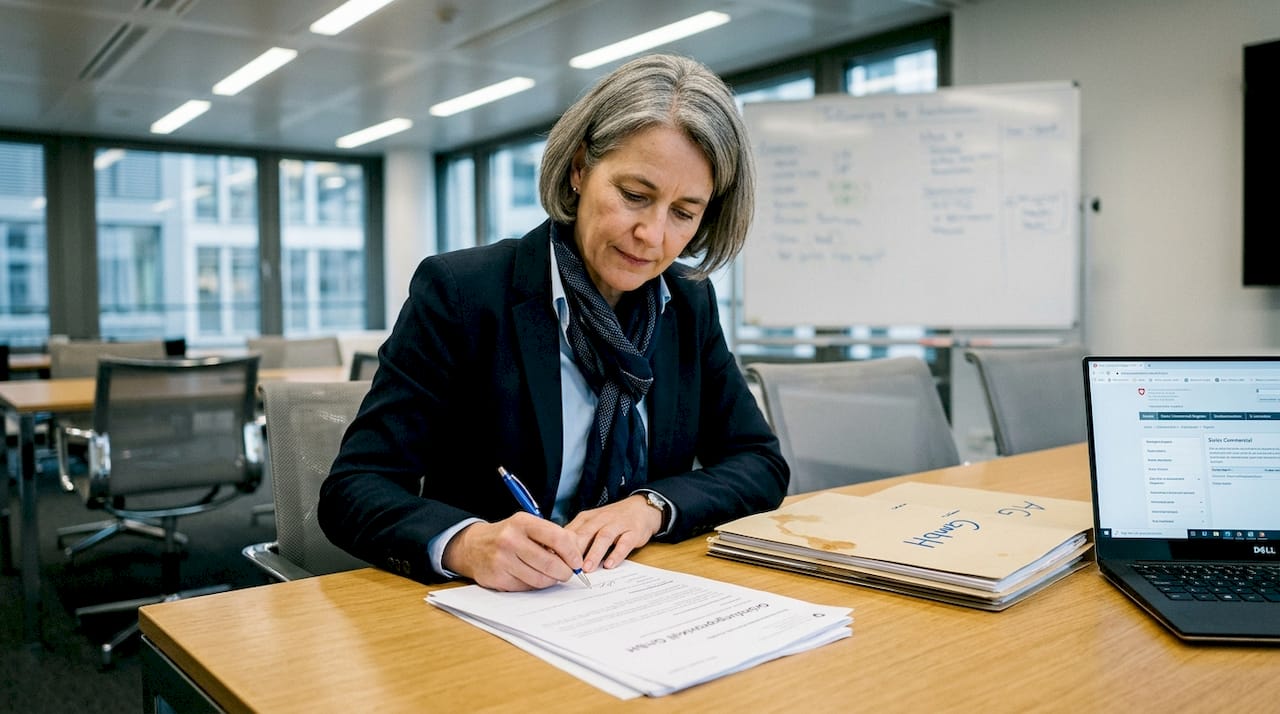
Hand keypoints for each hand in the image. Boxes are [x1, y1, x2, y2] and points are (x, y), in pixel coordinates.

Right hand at [442, 513, 584, 590]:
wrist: (473, 546)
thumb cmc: (507, 535)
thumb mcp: (527, 525)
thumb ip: (551, 535)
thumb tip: (576, 552)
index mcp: (522, 522)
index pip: (557, 538)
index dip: (572, 552)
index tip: (577, 561)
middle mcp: (511, 539)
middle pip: (550, 563)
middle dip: (565, 572)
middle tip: (567, 573)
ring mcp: (502, 560)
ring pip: (540, 579)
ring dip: (551, 580)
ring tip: (551, 575)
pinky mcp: (498, 577)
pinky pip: (526, 587)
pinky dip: (534, 585)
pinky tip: (532, 577)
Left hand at [565, 494, 662, 571]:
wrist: (641, 508)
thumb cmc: (612, 520)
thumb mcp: (592, 524)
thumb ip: (577, 537)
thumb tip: (556, 555)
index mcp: (587, 519)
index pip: (571, 532)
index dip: (561, 547)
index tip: (554, 562)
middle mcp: (601, 520)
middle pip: (585, 534)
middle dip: (575, 551)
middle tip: (567, 568)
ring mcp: (618, 525)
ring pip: (603, 537)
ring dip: (594, 553)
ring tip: (587, 569)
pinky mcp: (633, 532)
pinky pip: (624, 543)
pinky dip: (616, 554)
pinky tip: (610, 565)